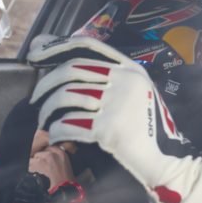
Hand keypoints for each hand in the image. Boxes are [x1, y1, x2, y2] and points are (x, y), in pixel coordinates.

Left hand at [28, 36, 192, 202]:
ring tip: (46, 121)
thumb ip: (114, 79)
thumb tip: (69, 69)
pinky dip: (57, 131)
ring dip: (48, 111)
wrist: (165, 157)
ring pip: (67, 96)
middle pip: (73, 69)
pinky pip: (69, 123)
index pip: (89, 45)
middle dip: (46, 84)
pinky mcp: (108, 126)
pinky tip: (56, 136)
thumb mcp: (139, 93)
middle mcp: (126, 80)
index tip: (36, 50)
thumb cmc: (148, 127)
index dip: (59, 45)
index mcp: (133, 69)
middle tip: (36, 99)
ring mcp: (118, 103)